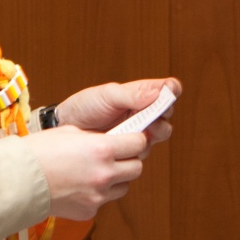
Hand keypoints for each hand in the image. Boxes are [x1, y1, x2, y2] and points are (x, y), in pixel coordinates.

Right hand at [24, 127, 148, 218]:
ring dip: (117, 179)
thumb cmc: (39, 151)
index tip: (132, 138)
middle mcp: (105, 174)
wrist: (18, 180)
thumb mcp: (72, 132)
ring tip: (96, 172)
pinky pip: (104, 201)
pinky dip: (97, 194)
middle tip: (117, 155)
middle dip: (129, 160)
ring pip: (124, 187)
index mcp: (102, 149)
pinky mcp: (89, 212)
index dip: (136, 139)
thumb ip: (97, 137)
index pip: (138, 143)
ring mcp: (98, 196)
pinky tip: (79, 186)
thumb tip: (112, 139)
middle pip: (137, 168)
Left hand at [56, 77, 180, 150]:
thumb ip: (132, 95)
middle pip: (168, 114)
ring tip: (140, 131)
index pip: (168, 89)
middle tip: (153, 117)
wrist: (67, 129)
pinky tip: (126, 144)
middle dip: (163, 115)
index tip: (169, 93)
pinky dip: (138, 148)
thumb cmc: (86, 106)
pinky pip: (144, 150)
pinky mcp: (131, 149)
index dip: (172, 90)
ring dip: (154, 132)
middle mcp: (144, 111)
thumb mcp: (107, 95)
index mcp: (142, 93)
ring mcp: (139, 130)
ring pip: (161, 134)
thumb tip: (157, 94)